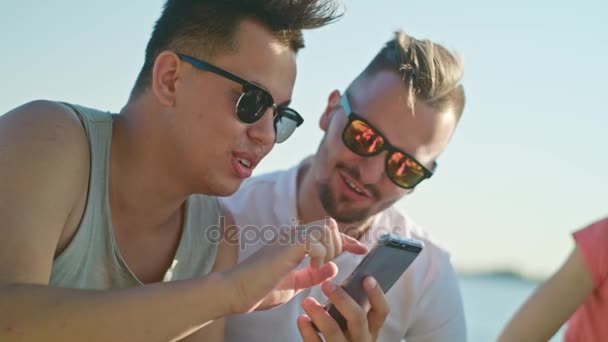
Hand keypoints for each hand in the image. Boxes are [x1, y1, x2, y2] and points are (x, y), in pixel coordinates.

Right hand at [223, 217, 367, 312]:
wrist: (234, 293)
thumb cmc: (259, 290)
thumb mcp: (293, 284)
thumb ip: (312, 275)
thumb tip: (332, 266)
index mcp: (293, 243)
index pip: (326, 233)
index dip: (347, 240)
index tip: (362, 249)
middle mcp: (292, 235)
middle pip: (329, 225)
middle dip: (341, 242)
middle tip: (343, 257)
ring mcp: (289, 237)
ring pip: (326, 229)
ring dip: (330, 248)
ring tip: (317, 267)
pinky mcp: (287, 245)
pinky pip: (316, 239)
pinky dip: (320, 254)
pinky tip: (312, 266)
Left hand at [297, 276, 388, 341]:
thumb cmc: (340, 338)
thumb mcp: (351, 328)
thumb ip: (349, 310)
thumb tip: (340, 282)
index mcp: (370, 331)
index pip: (381, 311)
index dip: (376, 294)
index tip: (366, 278)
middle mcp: (361, 341)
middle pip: (358, 318)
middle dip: (342, 299)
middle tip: (326, 285)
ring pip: (333, 330)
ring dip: (319, 313)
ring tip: (307, 301)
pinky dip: (307, 330)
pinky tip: (302, 319)